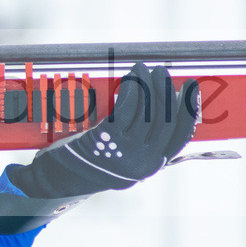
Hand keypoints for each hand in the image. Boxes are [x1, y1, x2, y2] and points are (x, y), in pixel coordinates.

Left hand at [8, 63, 198, 198]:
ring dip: (148, 85)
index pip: (181, 136)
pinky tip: (130, 78)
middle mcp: (143, 163)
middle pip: (166, 121)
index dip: (189, 110)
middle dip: (166, 91)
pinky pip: (126, 109)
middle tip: (161, 71)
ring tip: (143, 68)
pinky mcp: (107, 141)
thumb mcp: (122, 156)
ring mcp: (126, 153)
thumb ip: (142, 140)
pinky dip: (131, 90)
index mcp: (151, 166)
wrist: (55, 177)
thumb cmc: (89, 160)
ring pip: (147, 112)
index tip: (190, 87)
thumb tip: (164, 105)